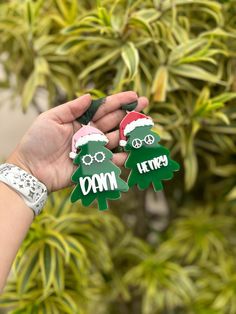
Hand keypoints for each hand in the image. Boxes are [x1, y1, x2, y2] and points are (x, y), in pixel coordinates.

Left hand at [7, 92, 147, 191]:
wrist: (31, 168)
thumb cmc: (37, 141)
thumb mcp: (50, 118)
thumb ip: (71, 108)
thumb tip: (89, 96)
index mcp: (80, 121)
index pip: (103, 109)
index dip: (118, 101)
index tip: (134, 95)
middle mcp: (89, 134)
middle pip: (113, 122)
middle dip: (129, 113)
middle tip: (145, 106)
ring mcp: (93, 150)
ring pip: (115, 140)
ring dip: (129, 133)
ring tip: (143, 127)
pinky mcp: (92, 165)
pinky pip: (109, 161)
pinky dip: (120, 157)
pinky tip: (130, 151)